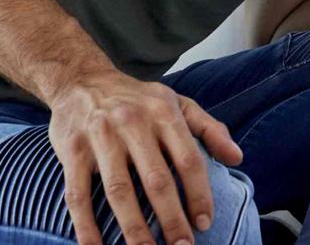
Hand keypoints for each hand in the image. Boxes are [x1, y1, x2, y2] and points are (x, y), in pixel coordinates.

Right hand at [47, 70, 242, 244]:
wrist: (82, 80)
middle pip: (156, 179)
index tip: (205, 223)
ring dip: (134, 229)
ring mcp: (101, 136)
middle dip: (171, 219)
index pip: (188, 159)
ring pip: (119, 191)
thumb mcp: (177, 103)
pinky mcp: (72, 150)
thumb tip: (237, 158)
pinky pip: (78, 195)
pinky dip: (86, 227)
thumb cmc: (137, 99)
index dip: (198, 194)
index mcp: (163, 112)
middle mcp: (133, 122)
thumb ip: (209, 128)